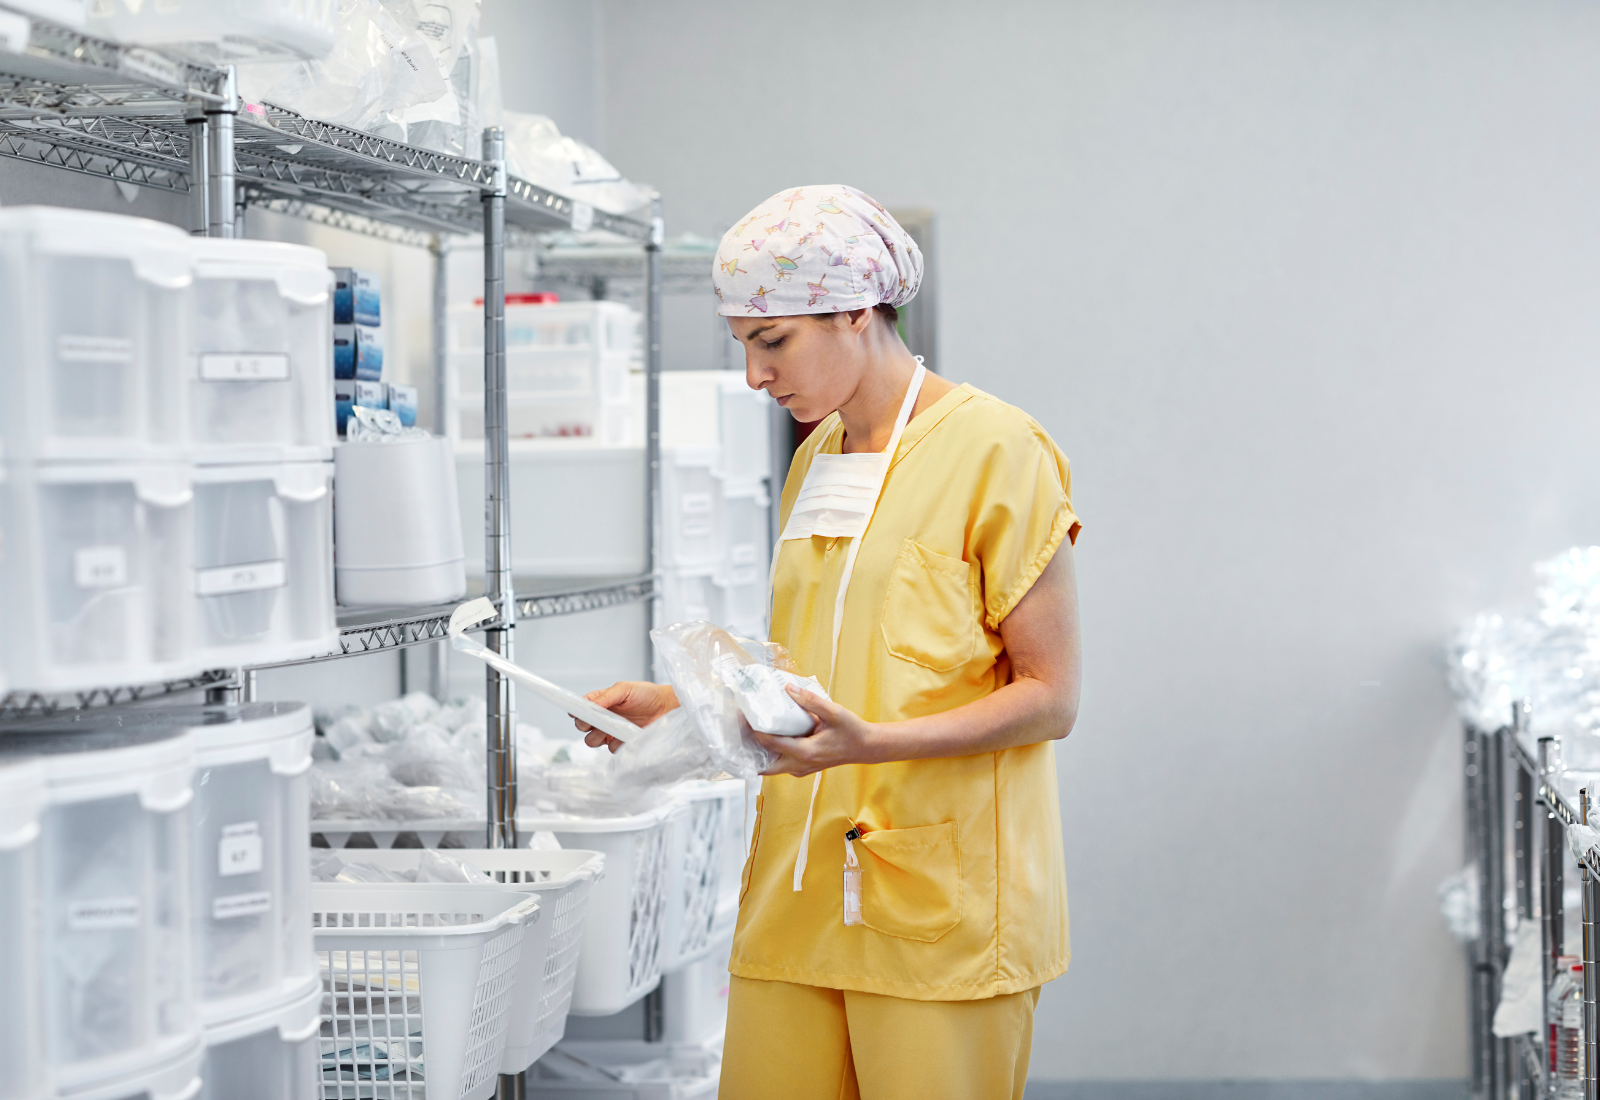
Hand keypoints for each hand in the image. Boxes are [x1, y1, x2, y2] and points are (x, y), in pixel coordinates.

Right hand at [576, 681, 678, 752]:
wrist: (666, 707)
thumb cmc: (646, 694)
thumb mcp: (624, 688)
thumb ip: (606, 696)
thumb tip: (591, 705)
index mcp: (600, 702)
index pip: (580, 708)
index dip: (576, 712)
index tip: (577, 713)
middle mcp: (603, 718)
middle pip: (581, 727)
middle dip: (584, 725)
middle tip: (593, 722)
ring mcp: (611, 731)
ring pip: (592, 741)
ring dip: (597, 736)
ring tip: (610, 729)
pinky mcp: (621, 743)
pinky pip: (611, 748)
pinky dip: (616, 743)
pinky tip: (626, 735)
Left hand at [751, 686, 882, 776]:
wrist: (865, 748)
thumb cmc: (851, 730)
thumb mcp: (834, 712)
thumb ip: (810, 701)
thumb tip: (788, 687)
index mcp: (805, 752)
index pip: (771, 744)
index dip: (755, 730)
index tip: (744, 716)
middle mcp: (799, 765)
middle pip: (763, 764)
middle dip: (748, 749)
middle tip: (737, 731)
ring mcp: (800, 769)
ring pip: (770, 766)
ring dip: (757, 753)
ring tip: (746, 733)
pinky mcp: (802, 767)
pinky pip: (779, 764)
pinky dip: (769, 754)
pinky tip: (764, 737)